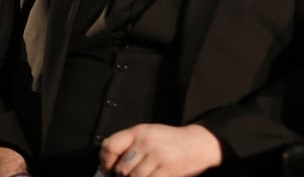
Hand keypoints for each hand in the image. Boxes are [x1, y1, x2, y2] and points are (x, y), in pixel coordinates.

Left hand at [98, 123, 221, 175]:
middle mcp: (145, 142)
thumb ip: (129, 145)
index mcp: (137, 131)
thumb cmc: (170, 141)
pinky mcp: (168, 169)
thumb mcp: (147, 134)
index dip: (105, 161)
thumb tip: (110, 163)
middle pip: (121, 167)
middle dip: (121, 176)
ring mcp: (157, 156)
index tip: (107, 170)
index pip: (110, 146)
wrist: (199, 143)